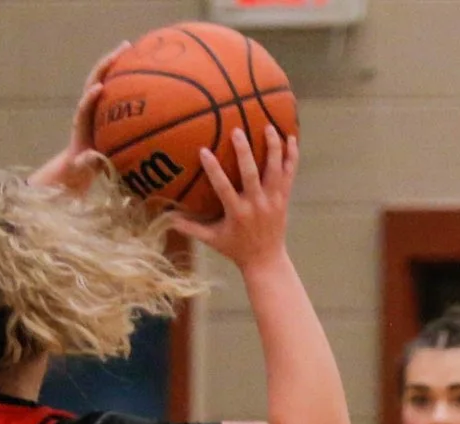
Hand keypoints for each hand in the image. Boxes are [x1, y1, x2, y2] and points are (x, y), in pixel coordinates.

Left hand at [31, 43, 133, 191]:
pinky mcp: (102, 104)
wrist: (77, 161)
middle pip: (93, 81)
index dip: (89, 98)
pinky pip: (113, 85)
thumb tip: (88, 160)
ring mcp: (94, 103)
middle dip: (104, 66)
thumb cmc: (82, 166)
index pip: (84, 107)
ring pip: (103, 78)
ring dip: (114, 62)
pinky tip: (139, 63)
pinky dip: (123, 72)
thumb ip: (85, 163)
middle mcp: (87, 108)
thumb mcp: (83, 167)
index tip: (98, 89)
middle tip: (119, 52)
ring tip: (128, 47)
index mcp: (81, 124)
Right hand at [174, 127, 295, 266]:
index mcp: (237, 213)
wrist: (266, 261)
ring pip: (275, 170)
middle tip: (237, 131)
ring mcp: (273, 200)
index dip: (213, 169)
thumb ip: (191, 228)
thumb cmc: (236, 249)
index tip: (203, 151)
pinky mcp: (284, 198)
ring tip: (269, 126)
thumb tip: (167, 218)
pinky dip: (292, 156)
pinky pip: (290, 174)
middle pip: (251, 174)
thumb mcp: (212, 240)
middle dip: (244, 152)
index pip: (223, 187)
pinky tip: (291, 137)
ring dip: (273, 148)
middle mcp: (256, 204)